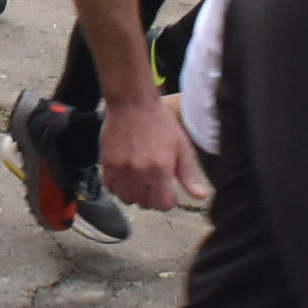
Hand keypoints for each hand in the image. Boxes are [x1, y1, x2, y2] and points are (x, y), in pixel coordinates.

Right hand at [100, 93, 210, 213]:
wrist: (132, 103)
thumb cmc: (158, 121)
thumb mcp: (181, 146)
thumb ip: (189, 175)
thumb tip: (201, 195)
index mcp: (160, 169)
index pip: (163, 205)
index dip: (168, 200)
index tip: (168, 192)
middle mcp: (139, 172)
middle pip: (145, 203)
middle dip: (152, 197)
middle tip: (154, 184)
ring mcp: (120, 169)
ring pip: (127, 198)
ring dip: (135, 194)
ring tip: (140, 181)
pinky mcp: (107, 163)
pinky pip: (111, 188)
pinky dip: (118, 187)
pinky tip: (126, 177)